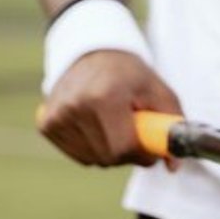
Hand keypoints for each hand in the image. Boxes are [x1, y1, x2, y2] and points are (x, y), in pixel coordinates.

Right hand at [36, 50, 181, 166]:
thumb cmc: (127, 74)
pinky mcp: (46, 124)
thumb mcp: (156, 90)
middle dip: (127, 153)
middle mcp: (75, 107)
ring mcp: (56, 116)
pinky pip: (77, 155)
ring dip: (109, 150)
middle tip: (133, 132)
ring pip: (93, 160)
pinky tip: (95, 125)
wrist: (90, 52)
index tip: (150, 146)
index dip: (141, 153)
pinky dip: (91, 148)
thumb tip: (173, 166)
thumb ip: (171, 126)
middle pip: (108, 157)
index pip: (123, 148)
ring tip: (113, 123)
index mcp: (104, 96)